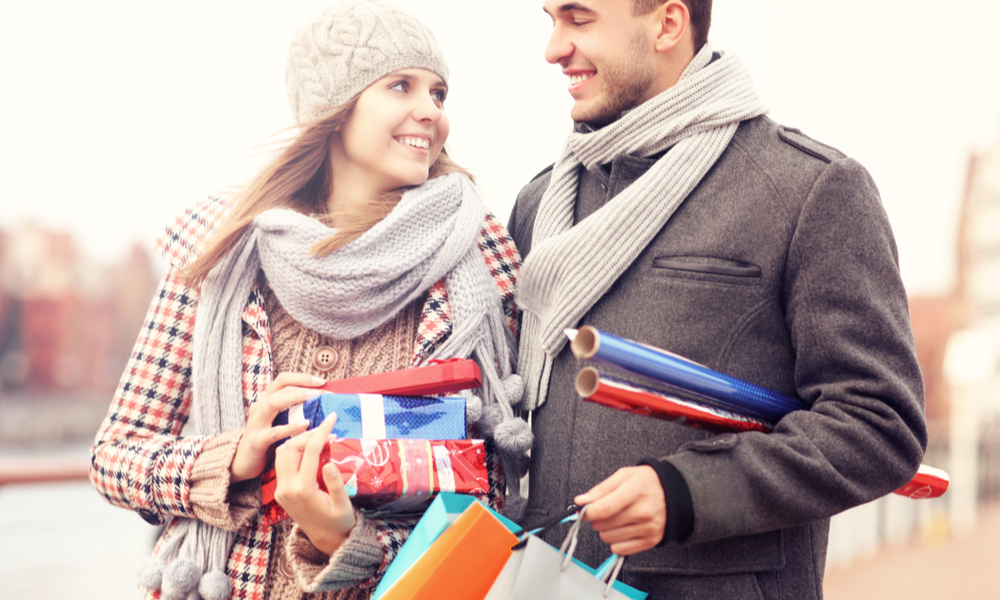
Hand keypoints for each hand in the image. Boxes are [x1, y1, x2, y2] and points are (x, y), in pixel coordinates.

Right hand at [230, 372, 326, 481]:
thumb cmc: (267, 440)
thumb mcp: (279, 421)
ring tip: (314, 398)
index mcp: (266, 400)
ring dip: (295, 398)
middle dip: (304, 387)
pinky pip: (274, 432)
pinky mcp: (257, 440)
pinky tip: (305, 424)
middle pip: (281, 389)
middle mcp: (259, 407)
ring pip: (273, 403)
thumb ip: (294, 411)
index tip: (322, 382)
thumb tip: (322, 404)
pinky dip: (291, 427)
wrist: (244, 462)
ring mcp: (256, 423)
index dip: (302, 378)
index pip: (283, 380)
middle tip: (322, 392)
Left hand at [273, 413, 355, 555]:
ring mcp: (281, 490)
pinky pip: (281, 463)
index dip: (322, 432)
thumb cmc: (339, 521)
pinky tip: (308, 449)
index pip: (311, 451)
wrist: (325, 539)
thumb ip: (336, 484)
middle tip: (326, 428)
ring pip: (282, 453)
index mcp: (303, 490)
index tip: (332, 418)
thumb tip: (329, 463)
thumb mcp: (343, 505)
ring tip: (317, 436)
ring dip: (298, 440)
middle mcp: (287, 488)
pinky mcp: (280, 491)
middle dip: (308, 433)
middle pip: (290, 448)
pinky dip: (292, 450)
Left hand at [574, 466, 665, 555]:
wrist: (676, 493)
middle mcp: (644, 512)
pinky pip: (619, 549)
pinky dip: (616, 541)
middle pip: (603, 524)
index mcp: (636, 491)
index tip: (583, 510)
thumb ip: (601, 489)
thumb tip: (581, 501)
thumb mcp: (625, 475)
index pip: (604, 509)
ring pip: (608, 537)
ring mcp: (648, 529)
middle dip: (597, 518)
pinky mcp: (650, 541)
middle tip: (605, 509)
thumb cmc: (648, 482)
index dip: (588, 511)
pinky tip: (623, 528)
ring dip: (606, 529)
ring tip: (617, 518)